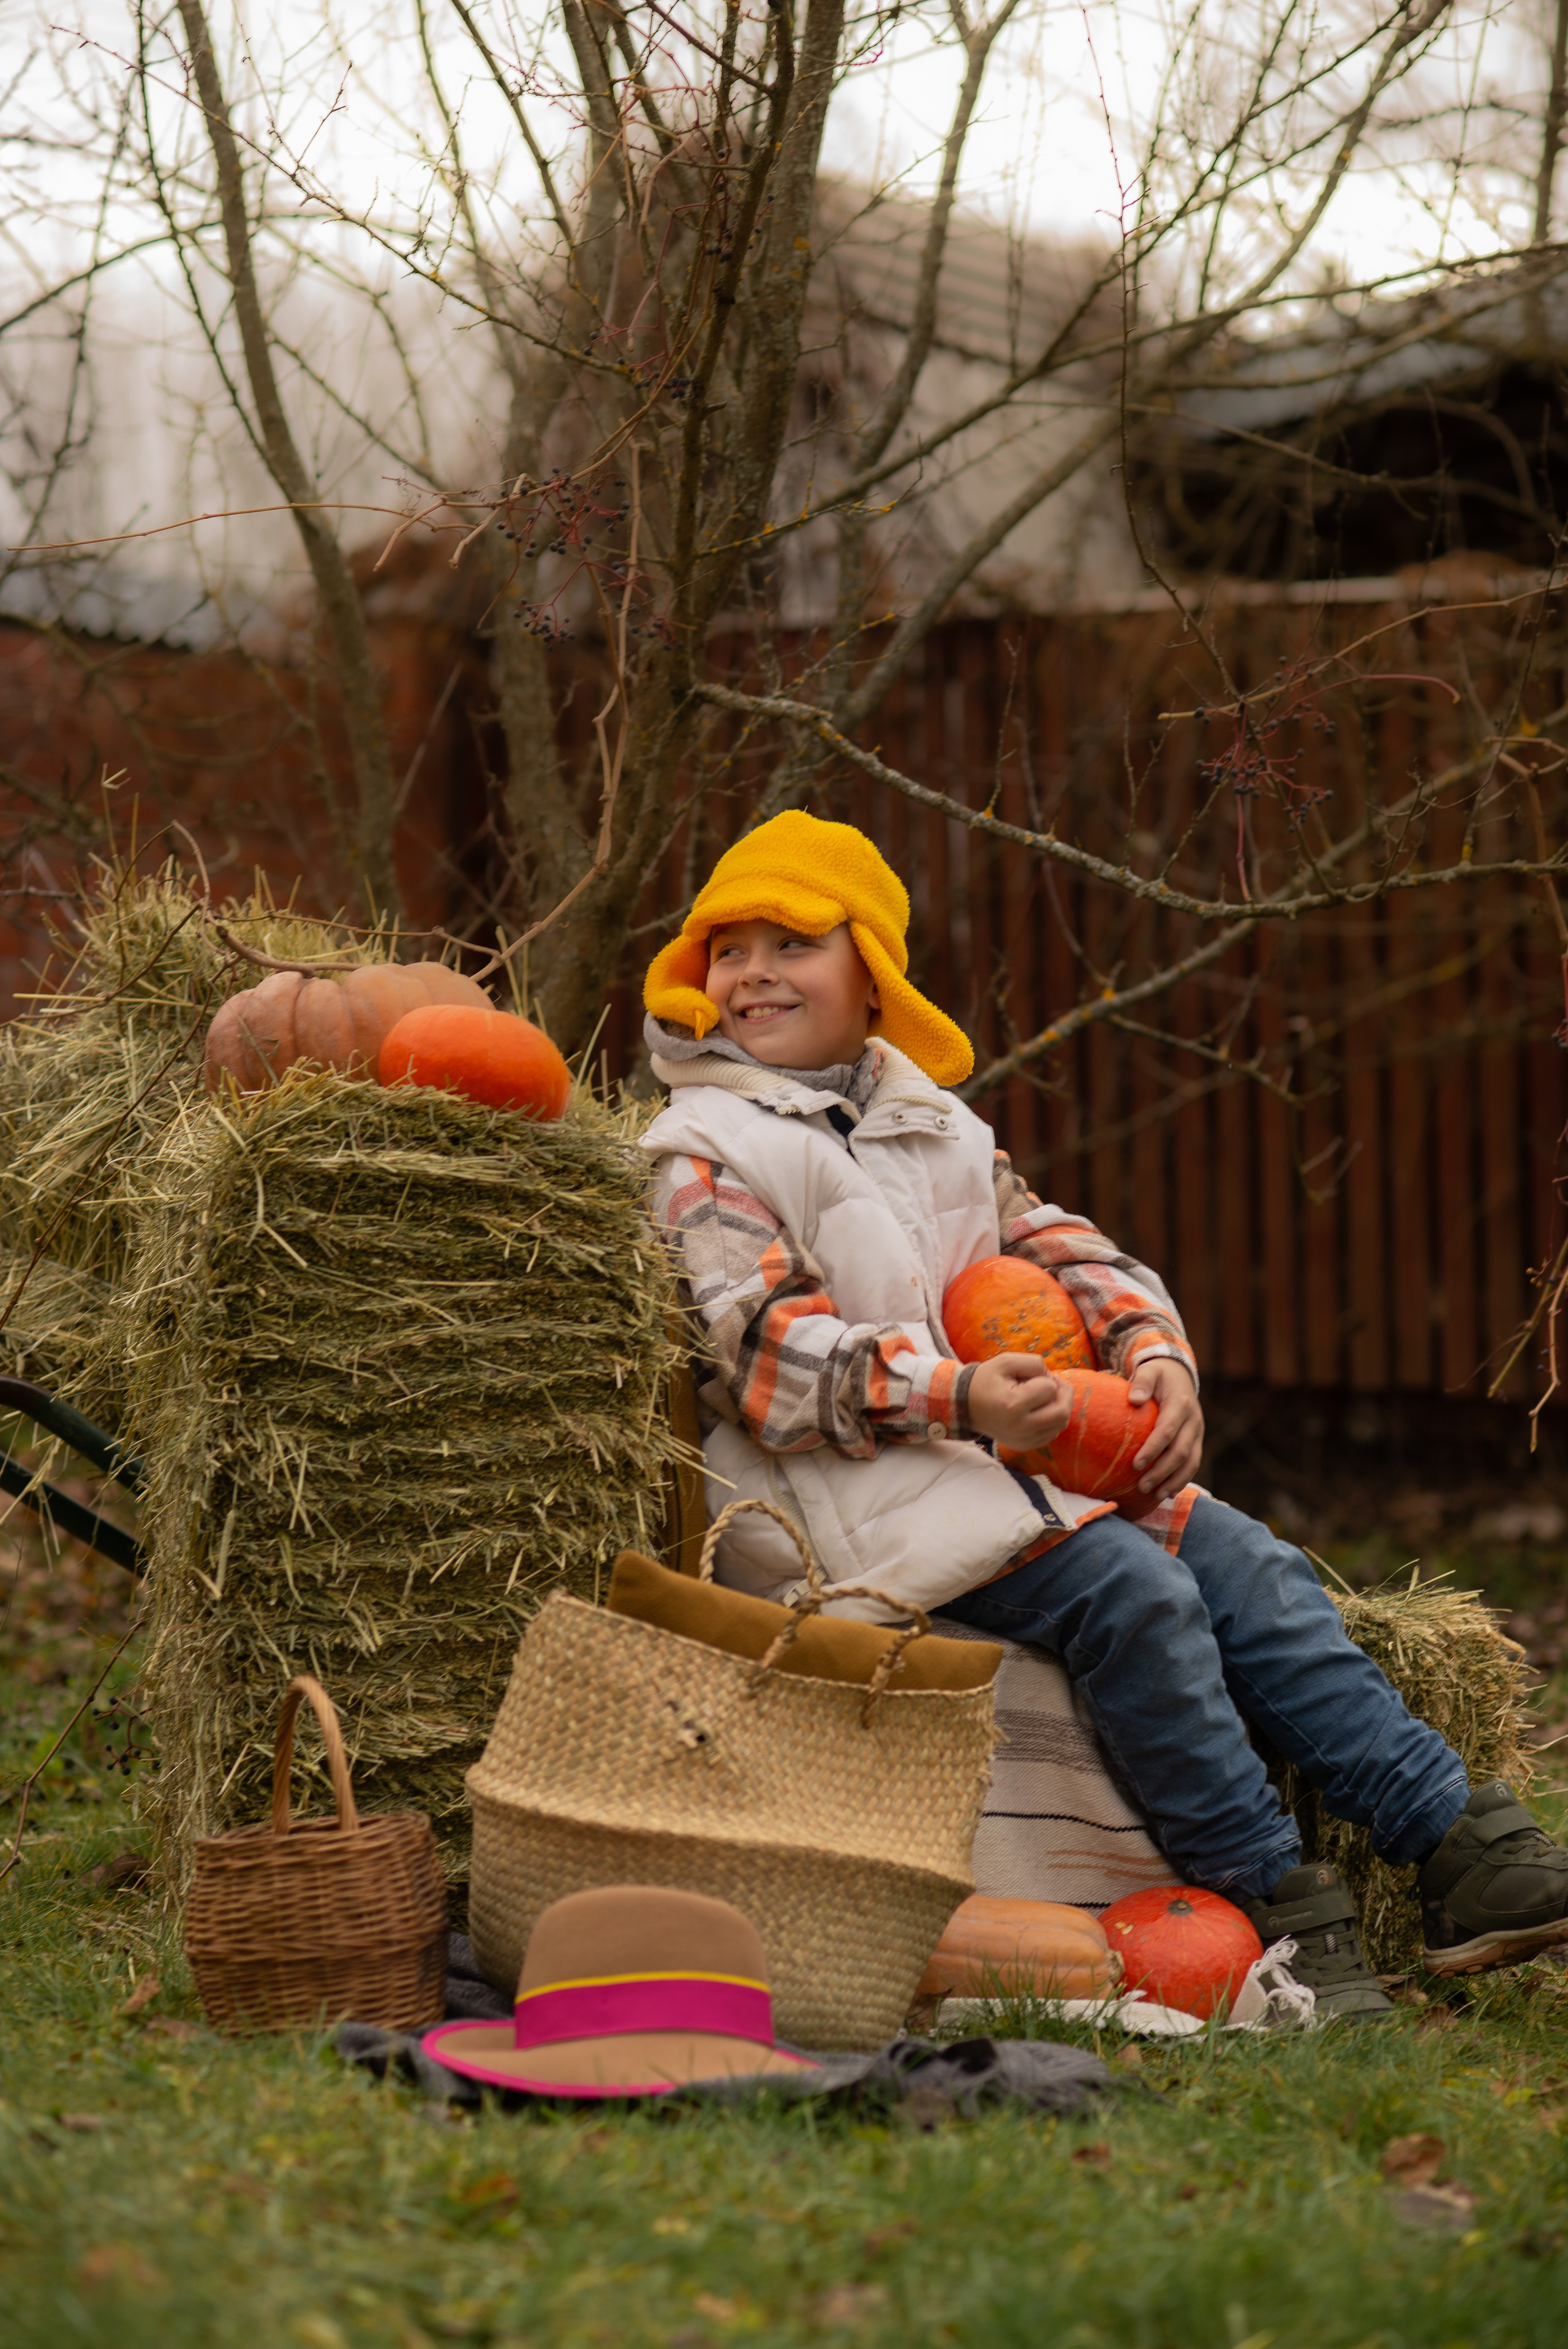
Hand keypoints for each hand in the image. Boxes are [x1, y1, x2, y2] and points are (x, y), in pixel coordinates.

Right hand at [965, 1354, 1071, 1454]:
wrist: (966, 1406)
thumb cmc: (986, 1381)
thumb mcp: (1005, 1361)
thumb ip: (1034, 1363)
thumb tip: (1053, 1379)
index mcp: (1014, 1406)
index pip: (1050, 1389)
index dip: (1045, 1377)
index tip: (1029, 1377)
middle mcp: (1021, 1428)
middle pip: (1062, 1412)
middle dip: (1064, 1393)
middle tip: (1052, 1383)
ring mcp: (1023, 1440)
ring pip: (1061, 1424)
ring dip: (1059, 1406)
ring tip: (1044, 1396)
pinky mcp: (1025, 1446)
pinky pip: (1052, 1433)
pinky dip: (1052, 1419)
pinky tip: (1040, 1410)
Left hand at [1127, 1357, 1203, 1499]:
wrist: (1179, 1374)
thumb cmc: (1158, 1375)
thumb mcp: (1149, 1371)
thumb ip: (1142, 1382)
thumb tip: (1134, 1399)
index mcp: (1180, 1404)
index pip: (1167, 1431)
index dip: (1152, 1449)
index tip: (1135, 1464)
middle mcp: (1193, 1421)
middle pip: (1180, 1451)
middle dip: (1162, 1471)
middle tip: (1141, 1486)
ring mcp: (1197, 1432)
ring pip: (1191, 1462)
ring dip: (1174, 1481)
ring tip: (1156, 1496)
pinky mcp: (1196, 1441)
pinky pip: (1193, 1463)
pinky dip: (1182, 1479)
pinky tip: (1167, 1492)